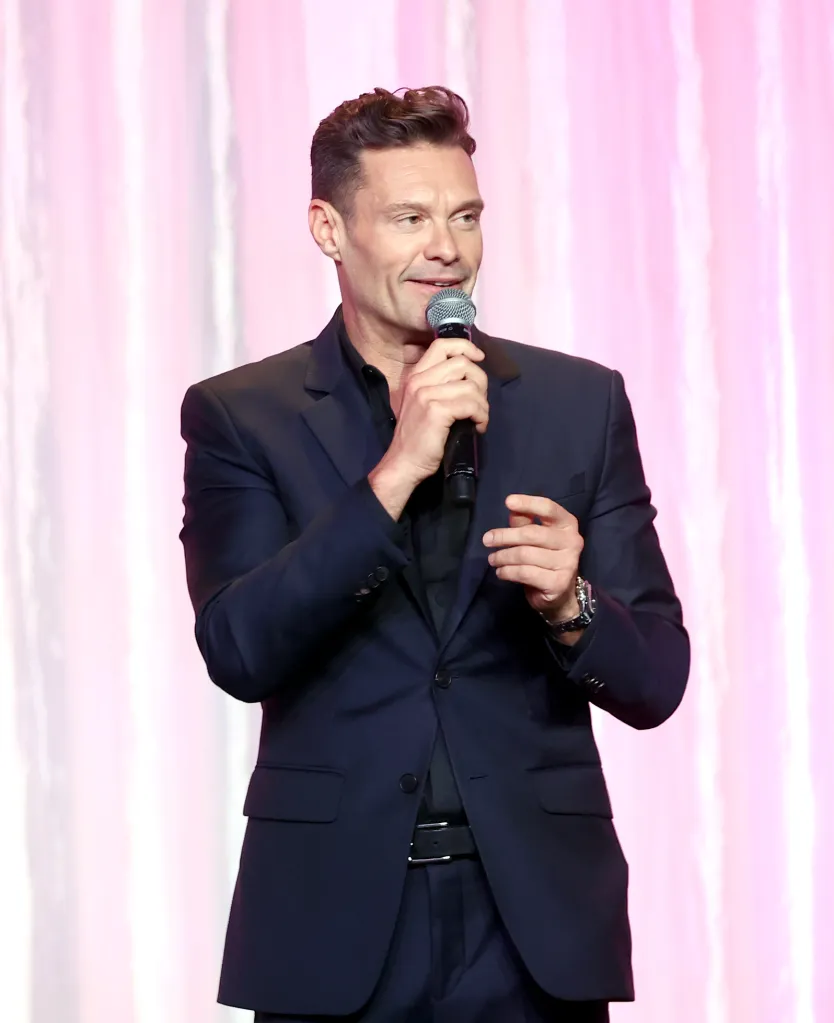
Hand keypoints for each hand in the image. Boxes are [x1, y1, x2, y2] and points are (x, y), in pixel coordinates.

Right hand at [370, 338, 487, 517]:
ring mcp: (426, 394)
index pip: (442, 345)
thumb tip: (470, 376)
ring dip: (483, 404)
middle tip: (479, 403)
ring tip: (478, 419)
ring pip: (471, 386)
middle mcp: (419, 380)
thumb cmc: (417, 438)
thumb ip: (439, 385)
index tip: (479, 358)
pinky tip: (477, 427)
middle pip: (463, 363)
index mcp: (416, 375)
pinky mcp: (436, 411)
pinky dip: (481, 416)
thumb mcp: (422, 404)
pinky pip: (471, 404)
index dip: (466, 347)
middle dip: (480, 382)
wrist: (404, 463)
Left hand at [483, 493, 583, 625]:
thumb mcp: (535, 537)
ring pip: (525, 555)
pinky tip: (500, 572)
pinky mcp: (557, 583)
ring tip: (493, 559)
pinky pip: (525, 573)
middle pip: (532, 533)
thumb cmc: (545, 558)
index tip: (508, 501)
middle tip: (487, 540)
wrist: (560, 593)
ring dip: (503, 557)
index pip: (549, 509)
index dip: (528, 503)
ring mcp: (567, 563)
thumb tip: (512, 507)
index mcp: (568, 525)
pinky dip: (508, 572)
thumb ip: (524, 522)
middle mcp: (572, 541)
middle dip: (505, 536)